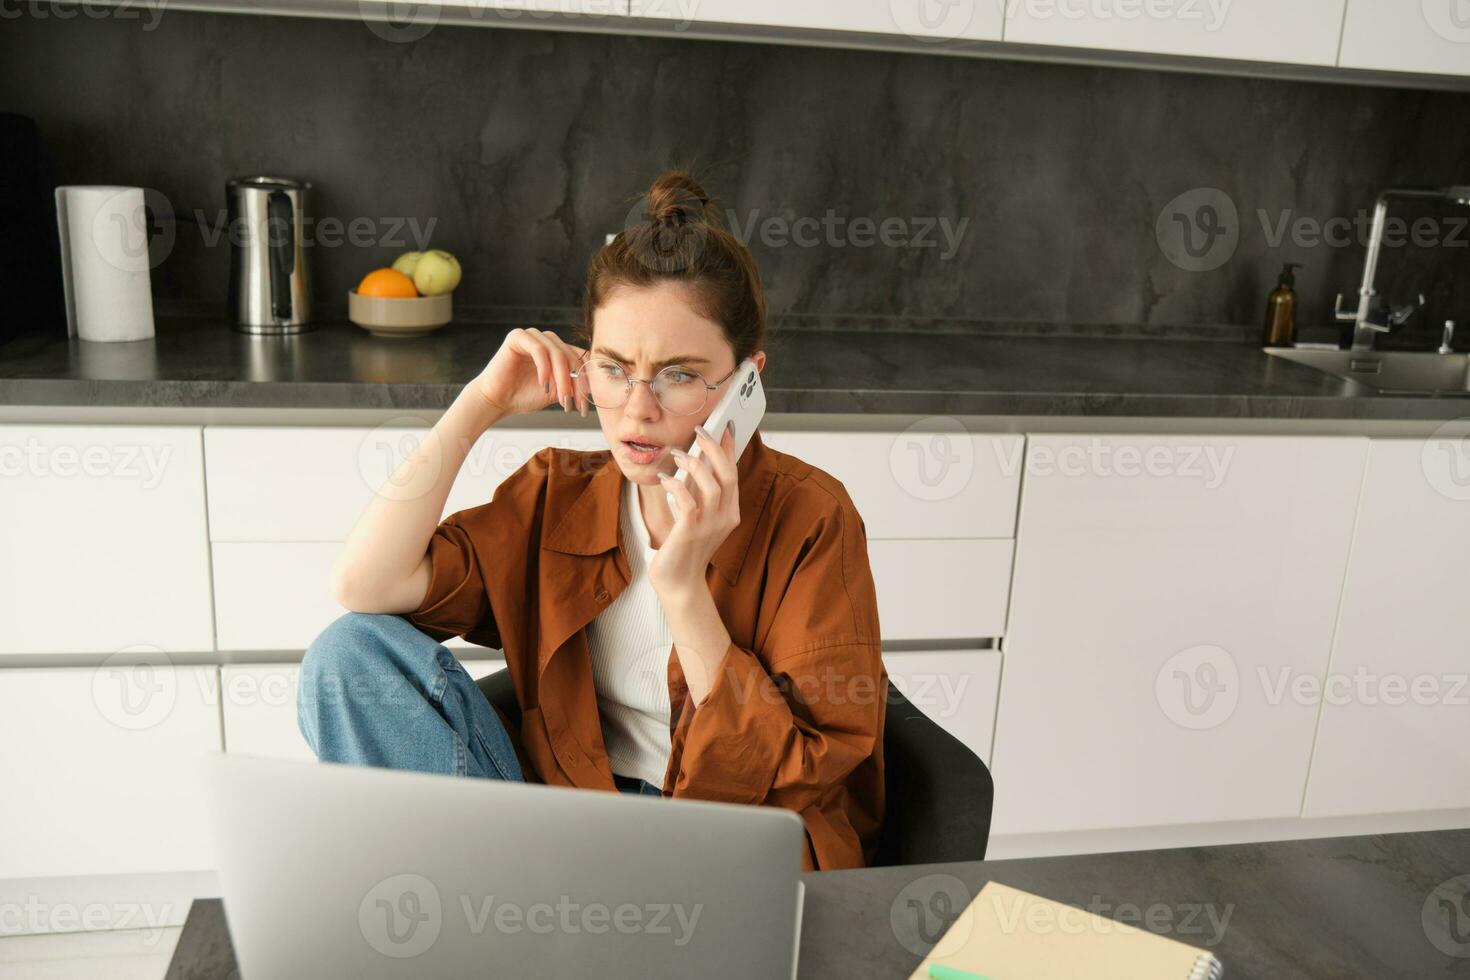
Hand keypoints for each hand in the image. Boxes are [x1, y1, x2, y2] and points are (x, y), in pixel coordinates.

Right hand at [472, 328, 587, 417]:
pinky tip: (544, 385)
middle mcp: (547, 340)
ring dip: (562, 378)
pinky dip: (545, 368)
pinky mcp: (518, 336)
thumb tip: (598, 388)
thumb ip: (574, 384)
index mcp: (558, 350)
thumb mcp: (557, 391)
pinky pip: (539, 350)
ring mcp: (533, 335)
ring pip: (557, 353)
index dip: (586, 380)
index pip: (580, 358)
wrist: (497, 400)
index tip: (586, 404)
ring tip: (562, 398)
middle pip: (571, 356)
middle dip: (575, 383)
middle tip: (575, 404)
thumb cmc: (524, 396)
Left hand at [649, 420, 738, 600]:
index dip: (731, 449)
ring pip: (712, 484)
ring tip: (679, 455)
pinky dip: (676, 484)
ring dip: (694, 464)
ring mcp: (710, 525)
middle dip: (715, 448)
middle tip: (701, 431)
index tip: (727, 427)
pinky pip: (688, 500)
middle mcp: (725, 518)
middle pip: (728, 475)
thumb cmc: (684, 548)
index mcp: (730, 513)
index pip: (734, 474)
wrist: (678, 582)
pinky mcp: (691, 531)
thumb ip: (699, 493)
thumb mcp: (697, 516)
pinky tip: (665, 478)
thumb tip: (694, 463)